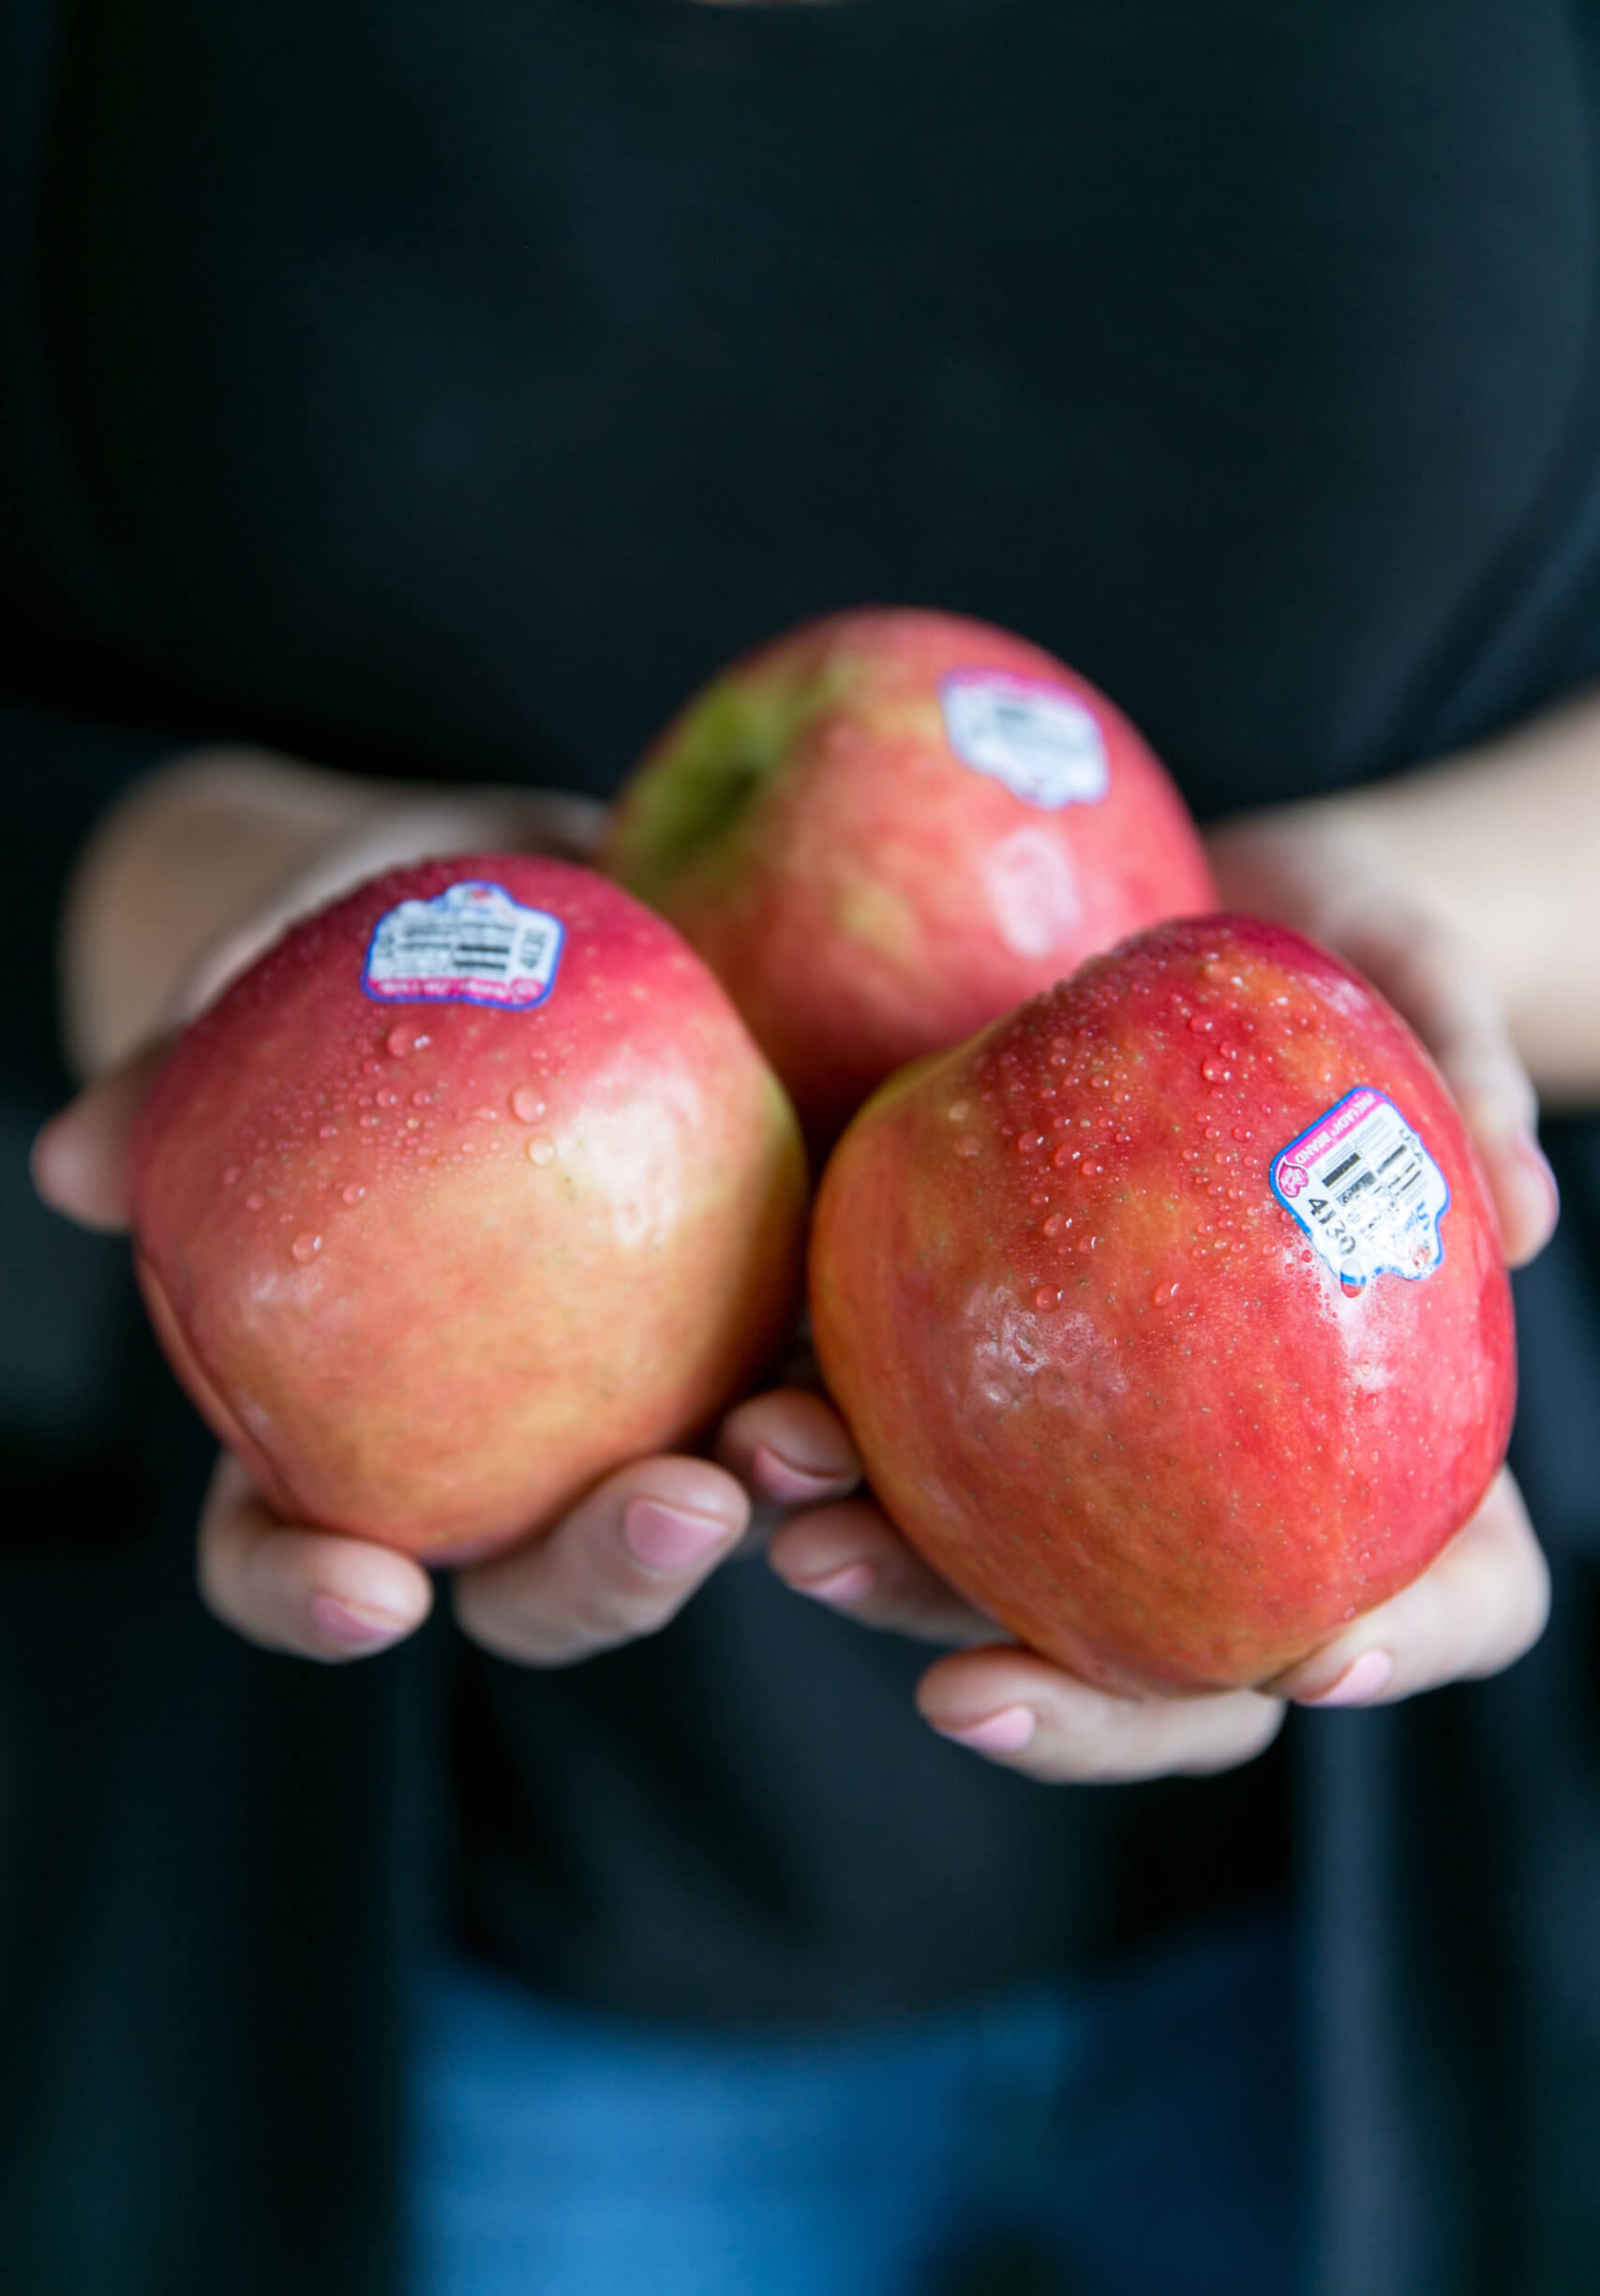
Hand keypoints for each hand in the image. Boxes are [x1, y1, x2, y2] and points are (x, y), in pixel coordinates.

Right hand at [39, 752, 853, 1666]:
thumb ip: (193, 1054)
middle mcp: (512, 1426)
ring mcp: (661, 1379)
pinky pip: (832, 1362)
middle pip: (536, 1573)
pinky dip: (866, 1379)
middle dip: (603, 1579)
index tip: (374, 1591)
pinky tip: (904, 1323)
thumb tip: (73, 1166)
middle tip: (674, 1509)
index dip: (311, 1593)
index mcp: (352, 1394)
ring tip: (811, 1445)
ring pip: (709, 1503)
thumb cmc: (386, 924)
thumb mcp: (295, 950)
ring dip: (770, 1509)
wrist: (568, 874)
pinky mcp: (788, 1303)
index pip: (293, 1540)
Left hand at [763, 798, 1558, 1778]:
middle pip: (1188, 1656)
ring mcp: (1095, 1440)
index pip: (1460, 1589)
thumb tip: (1519, 1211)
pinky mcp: (961, 1364)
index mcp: (1405, 1430)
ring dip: (899, 1586)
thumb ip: (1463, 1060)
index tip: (1322, 1656)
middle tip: (965, 1688)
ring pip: (1009, 1577)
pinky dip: (821, 1446)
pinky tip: (746, 1428)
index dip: (1412, 1643)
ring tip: (800, 1542)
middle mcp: (1244, 1476)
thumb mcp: (1416, 962)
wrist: (1176, 910)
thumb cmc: (1342, 942)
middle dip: (1073, 1700)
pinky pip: (893, 1432)